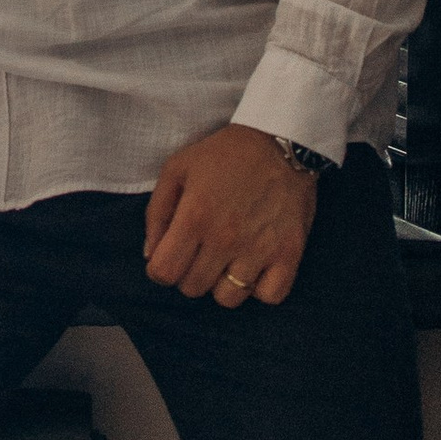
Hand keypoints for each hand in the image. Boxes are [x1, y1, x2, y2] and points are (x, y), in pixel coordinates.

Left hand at [143, 123, 319, 308]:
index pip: (164, 273)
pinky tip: (255, 267)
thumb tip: (151, 255)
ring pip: (228, 299)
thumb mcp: (177, 169)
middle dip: (189, 273)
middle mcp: (225, 238)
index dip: (161, 268)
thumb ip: (157, 213)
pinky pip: (269, 296)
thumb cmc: (225, 155)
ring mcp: (259, 249)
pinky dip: (260, 288)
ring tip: (228, 259)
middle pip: (193, 288)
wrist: (280, 140)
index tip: (171, 255)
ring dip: (222, 283)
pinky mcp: (289, 253)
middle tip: (201, 250)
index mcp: (195, 217)